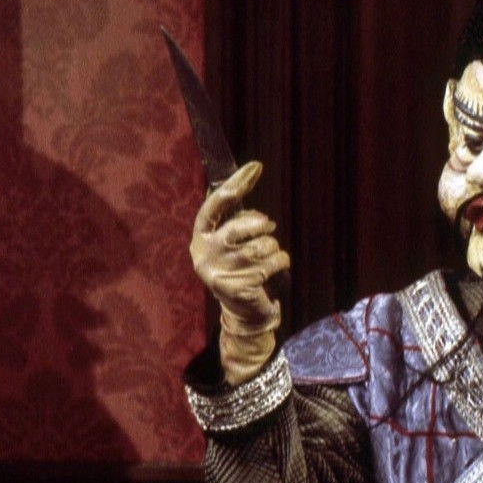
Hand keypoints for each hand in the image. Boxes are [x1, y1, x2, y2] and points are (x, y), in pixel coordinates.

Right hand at [189, 161, 290, 383]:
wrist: (244, 315)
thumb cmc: (241, 270)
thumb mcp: (231, 244)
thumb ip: (236, 219)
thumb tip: (250, 178)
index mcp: (201, 238)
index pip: (214, 205)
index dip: (235, 185)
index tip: (256, 167)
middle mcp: (205, 254)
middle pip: (242, 227)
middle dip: (262, 225)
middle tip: (267, 229)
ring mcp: (220, 273)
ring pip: (262, 246)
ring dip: (273, 249)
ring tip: (268, 258)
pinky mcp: (239, 288)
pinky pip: (273, 263)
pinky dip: (281, 263)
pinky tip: (275, 270)